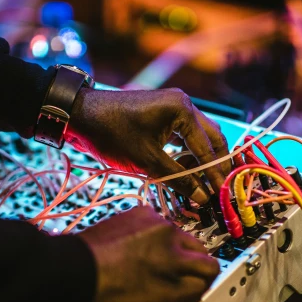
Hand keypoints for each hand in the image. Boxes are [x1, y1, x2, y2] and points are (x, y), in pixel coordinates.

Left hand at [68, 88, 230, 204]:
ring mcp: (174, 106)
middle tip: (221, 188)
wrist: (79, 114)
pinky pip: (184, 134)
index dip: (215, 174)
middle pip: (212, 138)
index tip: (221, 195)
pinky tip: (189, 170)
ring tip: (206, 183)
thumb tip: (202, 197)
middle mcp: (184, 103)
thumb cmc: (111, 134)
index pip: (208, 148)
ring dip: (203, 158)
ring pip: (199, 136)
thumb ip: (178, 179)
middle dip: (216, 164)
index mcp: (183, 110)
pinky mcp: (163, 113)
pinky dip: (189, 152)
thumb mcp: (146, 161)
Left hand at [77, 206, 219, 301]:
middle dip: (193, 263)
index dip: (201, 283)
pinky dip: (154, 234)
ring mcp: (157, 222)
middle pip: (201, 250)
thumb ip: (184, 291)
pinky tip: (136, 245)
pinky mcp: (141, 212)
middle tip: (175, 275)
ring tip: (151, 259)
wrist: (73, 270)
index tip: (190, 290)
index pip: (211, 270)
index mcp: (178, 265)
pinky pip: (159, 223)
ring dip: (173, 247)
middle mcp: (174, 239)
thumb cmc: (111, 294)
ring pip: (180, 235)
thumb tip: (197, 286)